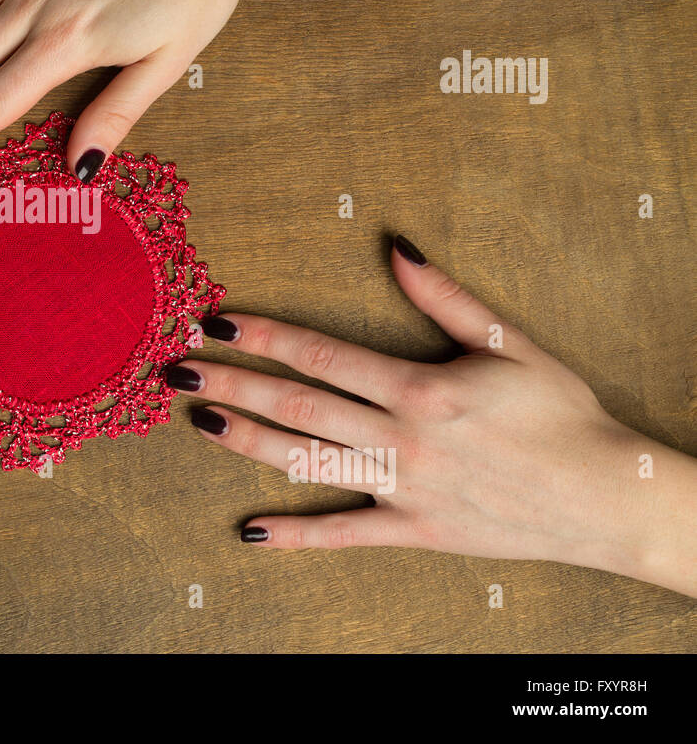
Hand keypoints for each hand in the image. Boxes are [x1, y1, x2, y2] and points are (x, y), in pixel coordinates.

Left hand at [167, 235, 696, 597]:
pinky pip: (345, 536)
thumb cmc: (561, 414)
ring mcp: (403, 489)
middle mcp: (401, 439)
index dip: (264, 335)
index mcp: (420, 388)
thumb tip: (396, 247)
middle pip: (298, 407)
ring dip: (247, 443)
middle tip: (178, 371)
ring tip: (198, 423)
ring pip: (307, 465)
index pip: (322, 355)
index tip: (217, 319)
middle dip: (233, 385)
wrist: (607, 496)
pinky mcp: (414, 530)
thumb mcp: (508, 344)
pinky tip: (251, 531)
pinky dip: (297, 536)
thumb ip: (444, 298)